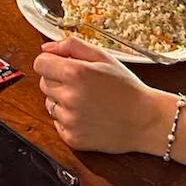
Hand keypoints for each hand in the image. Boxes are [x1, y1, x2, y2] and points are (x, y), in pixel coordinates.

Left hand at [33, 37, 170, 153]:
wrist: (145, 120)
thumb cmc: (126, 88)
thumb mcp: (103, 57)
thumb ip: (72, 46)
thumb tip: (46, 48)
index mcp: (74, 73)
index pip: (40, 64)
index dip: (51, 63)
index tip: (63, 66)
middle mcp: (68, 97)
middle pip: (44, 83)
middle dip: (58, 81)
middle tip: (82, 84)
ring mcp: (69, 120)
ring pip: (49, 104)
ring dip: (62, 101)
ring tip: (87, 101)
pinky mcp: (72, 138)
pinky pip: (58, 123)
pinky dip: (68, 120)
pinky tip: (88, 116)